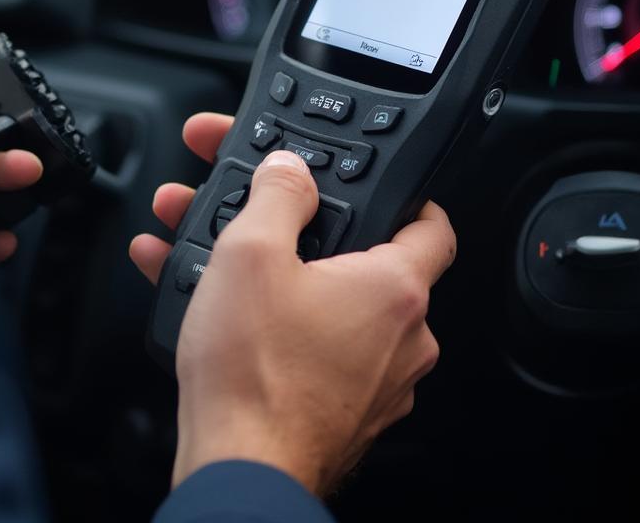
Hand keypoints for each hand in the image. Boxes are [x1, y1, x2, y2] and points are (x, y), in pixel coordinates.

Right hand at [130, 112, 455, 496]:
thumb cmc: (253, 374)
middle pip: (361, 262)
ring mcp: (374, 382)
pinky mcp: (341, 410)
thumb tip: (291, 169)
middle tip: (253, 216)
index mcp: (394, 290)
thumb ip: (277, 195)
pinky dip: (267, 321)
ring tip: (207, 257)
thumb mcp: (251, 252)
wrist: (238, 470)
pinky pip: (308, 346)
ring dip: (270, 274)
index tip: (380, 188)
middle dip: (298, 231)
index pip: (432, 225)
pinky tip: (209, 306)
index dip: (405, 196)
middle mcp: (400, 339)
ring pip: (324, 305)